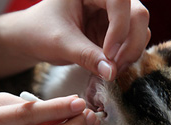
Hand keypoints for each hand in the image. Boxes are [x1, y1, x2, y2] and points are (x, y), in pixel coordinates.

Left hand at [0, 0, 149, 80]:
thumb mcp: (60, 42)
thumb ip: (86, 56)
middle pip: (137, 15)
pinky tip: (111, 69)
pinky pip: (131, 43)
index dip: (120, 27)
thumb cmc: (39, 32)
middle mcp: (105, 0)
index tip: (108, 54)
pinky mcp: (112, 32)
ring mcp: (111, 16)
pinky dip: (126, 58)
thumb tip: (112, 73)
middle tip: (115, 68)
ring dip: (131, 53)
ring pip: (139, 30)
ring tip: (112, 70)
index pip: (120, 1)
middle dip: (130, 44)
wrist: (31, 39)